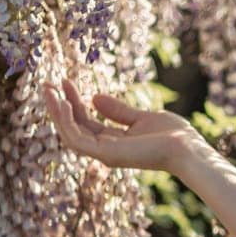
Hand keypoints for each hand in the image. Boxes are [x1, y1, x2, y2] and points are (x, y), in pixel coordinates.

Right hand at [43, 78, 201, 172]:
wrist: (188, 149)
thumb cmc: (173, 136)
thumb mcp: (141, 117)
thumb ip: (118, 110)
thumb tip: (94, 97)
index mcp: (113, 142)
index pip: (85, 122)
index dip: (73, 102)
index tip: (64, 82)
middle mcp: (105, 150)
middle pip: (74, 127)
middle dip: (58, 106)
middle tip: (46, 84)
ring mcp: (104, 154)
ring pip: (70, 133)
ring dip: (57, 112)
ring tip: (48, 90)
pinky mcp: (106, 154)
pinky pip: (78, 139)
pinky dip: (67, 122)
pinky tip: (63, 103)